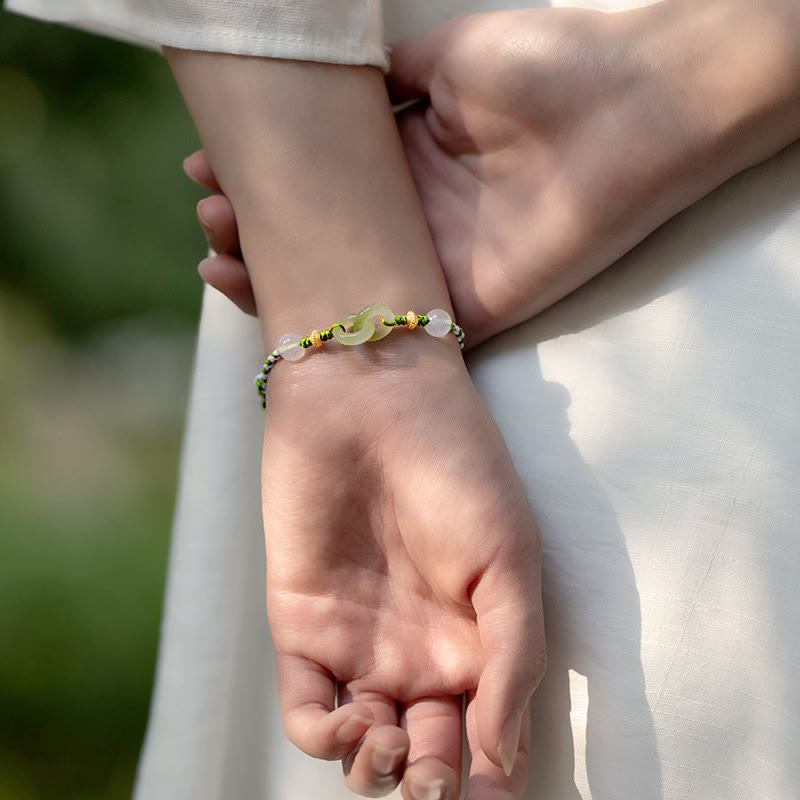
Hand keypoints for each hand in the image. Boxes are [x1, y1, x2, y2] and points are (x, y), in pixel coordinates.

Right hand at [185, 1, 799, 344]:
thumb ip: (383, 83)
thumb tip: (327, 84)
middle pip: (318, 242)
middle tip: (210, 211)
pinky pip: (384, 332)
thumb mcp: (442, 59)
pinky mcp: (463, 313)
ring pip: (338, 292)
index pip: (317, 188)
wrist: (627, 106)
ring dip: (271, 278)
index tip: (205, 169)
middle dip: (252, 229)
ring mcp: (435, 270)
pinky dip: (325, 330)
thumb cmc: (544, 67)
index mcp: (407, 163)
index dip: (261, 181)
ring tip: (218, 250)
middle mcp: (414, 221)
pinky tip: (270, 308)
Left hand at [261, 334, 544, 798]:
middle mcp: (422, 653)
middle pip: (425, 756)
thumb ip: (514, 656)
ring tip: (391, 746)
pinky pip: (308, 709)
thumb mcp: (510, 558)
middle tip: (434, 784)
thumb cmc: (457, 467)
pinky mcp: (303, 627)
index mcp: (481, 641)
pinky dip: (326, 735)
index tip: (491, 798)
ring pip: (364, 749)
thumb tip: (504, 760)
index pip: (488, 737)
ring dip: (377, 772)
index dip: (492, 782)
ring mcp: (361, 644)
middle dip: (430, 786)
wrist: (372, 400)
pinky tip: (352, 716)